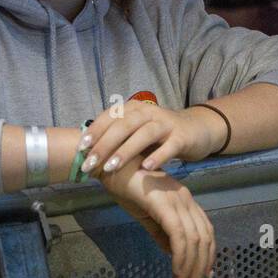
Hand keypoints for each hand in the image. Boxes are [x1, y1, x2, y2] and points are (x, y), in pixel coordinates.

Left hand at [81, 99, 224, 176]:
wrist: (196, 130)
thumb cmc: (159, 134)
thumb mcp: (137, 131)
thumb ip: (117, 138)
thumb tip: (88, 152)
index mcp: (134, 108)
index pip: (111, 116)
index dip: (95, 131)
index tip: (81, 148)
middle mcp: (149, 112)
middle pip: (124, 125)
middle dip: (104, 144)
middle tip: (89, 163)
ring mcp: (166, 123)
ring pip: (144, 134)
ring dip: (126, 151)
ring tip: (111, 168)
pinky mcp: (182, 137)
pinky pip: (169, 147)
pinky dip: (157, 157)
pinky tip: (146, 169)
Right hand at [98, 163, 214, 277]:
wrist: (111, 167)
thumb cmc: (127, 188)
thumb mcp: (147, 214)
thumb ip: (161, 232)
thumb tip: (172, 252)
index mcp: (184, 200)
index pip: (206, 230)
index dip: (208, 254)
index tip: (203, 273)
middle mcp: (186, 199)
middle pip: (205, 237)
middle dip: (201, 265)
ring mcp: (176, 200)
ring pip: (194, 239)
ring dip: (190, 265)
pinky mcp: (164, 204)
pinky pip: (179, 235)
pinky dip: (180, 256)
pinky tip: (176, 270)